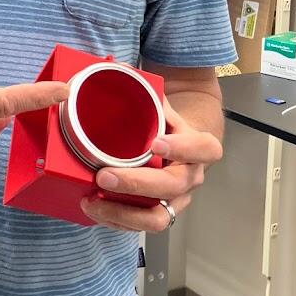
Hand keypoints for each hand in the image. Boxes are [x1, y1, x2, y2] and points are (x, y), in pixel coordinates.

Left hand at [80, 98, 222, 232]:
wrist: (181, 148)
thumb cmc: (168, 125)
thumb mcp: (165, 106)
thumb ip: (147, 93)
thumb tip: (117, 68)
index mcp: (198, 147)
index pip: (204, 149)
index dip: (183, 148)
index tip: (156, 142)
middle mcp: (190, 177)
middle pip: (172, 187)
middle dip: (137, 184)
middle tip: (104, 176)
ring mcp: (175, 200)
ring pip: (157, 218)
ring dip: (122, 212)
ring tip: (92, 201)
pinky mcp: (158, 213)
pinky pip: (139, 226)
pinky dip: (114, 220)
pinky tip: (92, 208)